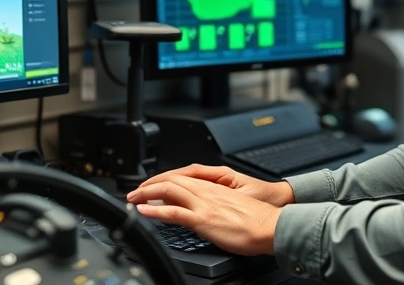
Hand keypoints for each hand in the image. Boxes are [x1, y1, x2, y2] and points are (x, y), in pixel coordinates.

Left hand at [137, 164, 294, 206]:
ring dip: (146, 193)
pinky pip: (173, 211)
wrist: (271, 225)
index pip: (181, 177)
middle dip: (149, 184)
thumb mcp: (232, 206)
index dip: (162, 180)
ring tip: (132, 198)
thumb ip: (216, 205)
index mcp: (214, 187)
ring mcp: (204, 204)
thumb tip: (204, 214)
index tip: (150, 187)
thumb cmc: (257, 220)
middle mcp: (206, 191)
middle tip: (134, 192)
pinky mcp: (203, 218)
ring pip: (168, 190)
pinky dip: (154, 209)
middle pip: (171, 179)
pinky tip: (143, 210)